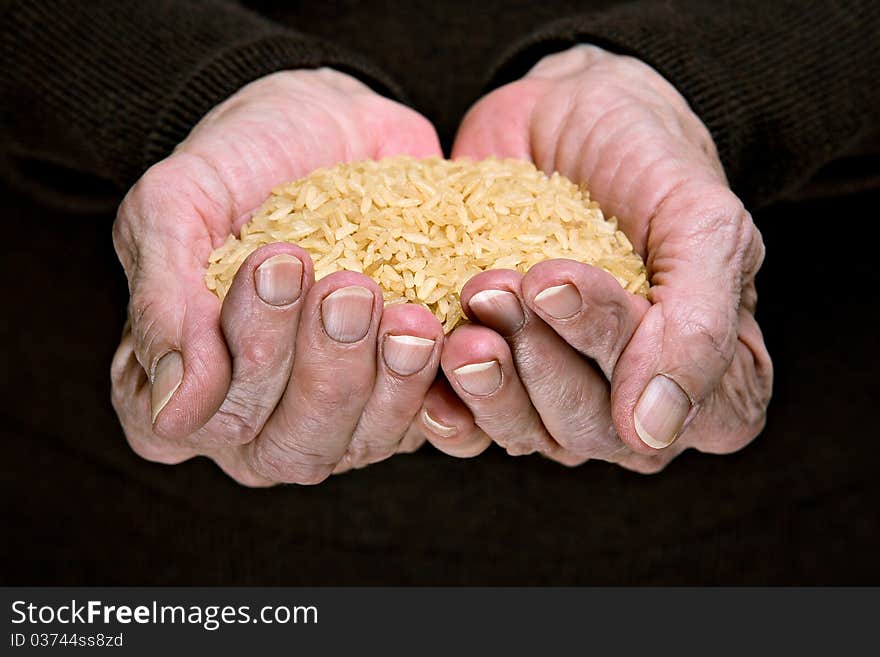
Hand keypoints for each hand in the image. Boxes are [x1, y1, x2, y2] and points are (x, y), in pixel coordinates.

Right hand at [111, 68, 443, 484]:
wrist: (326, 126)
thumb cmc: (239, 165)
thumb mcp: (177, 207)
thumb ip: (164, 305)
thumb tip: (174, 413)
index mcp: (185, 384)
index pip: (213, 418)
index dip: (250, 354)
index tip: (277, 263)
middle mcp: (255, 417)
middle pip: (291, 448)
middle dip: (325, 370)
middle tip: (349, 288)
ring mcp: (333, 414)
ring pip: (361, 445)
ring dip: (388, 381)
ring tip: (406, 313)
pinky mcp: (399, 395)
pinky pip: (429, 427)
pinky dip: (443, 389)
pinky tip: (448, 336)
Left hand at [419, 45, 771, 471]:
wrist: (564, 114)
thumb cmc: (645, 155)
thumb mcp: (698, 217)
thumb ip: (699, 320)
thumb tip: (656, 432)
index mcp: (717, 373)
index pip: (674, 409)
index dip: (616, 353)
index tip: (557, 280)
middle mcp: (637, 399)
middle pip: (593, 430)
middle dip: (541, 360)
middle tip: (496, 286)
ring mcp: (563, 395)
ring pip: (528, 435)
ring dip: (489, 379)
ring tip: (469, 303)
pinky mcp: (501, 382)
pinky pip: (470, 427)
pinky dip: (447, 405)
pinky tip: (431, 367)